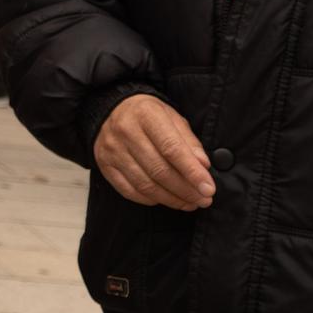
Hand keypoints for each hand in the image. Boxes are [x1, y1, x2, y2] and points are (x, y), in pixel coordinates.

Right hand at [94, 95, 214, 211]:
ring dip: (171, 199)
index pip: (171, 148)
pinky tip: (165, 199)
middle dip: (185, 190)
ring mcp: (112, 150)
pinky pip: (129, 190)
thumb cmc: (149, 115)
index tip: (208, 188)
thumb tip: (203, 166)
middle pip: (159, 170)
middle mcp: (126, 132)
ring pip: (145, 184)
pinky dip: (150, 199)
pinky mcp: (104, 165)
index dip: (192, 172)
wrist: (112, 109)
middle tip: (203, 200)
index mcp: (146, 115)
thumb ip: (188, 142)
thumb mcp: (173, 118)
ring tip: (189, 203)